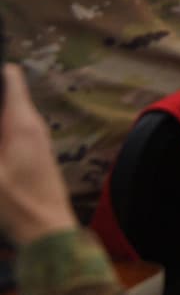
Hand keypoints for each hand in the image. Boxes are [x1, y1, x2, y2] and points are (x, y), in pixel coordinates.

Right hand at [0, 65, 77, 245]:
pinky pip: (11, 132)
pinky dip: (1, 130)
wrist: (46, 229)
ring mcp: (35, 140)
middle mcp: (32, 125)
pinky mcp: (32, 154)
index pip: (11, 78)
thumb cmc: (16, 202)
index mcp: (22, 122)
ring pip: (8, 115)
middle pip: (6, 96)